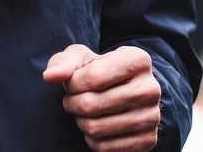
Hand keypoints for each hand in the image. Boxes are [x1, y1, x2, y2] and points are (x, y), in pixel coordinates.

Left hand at [44, 44, 162, 151]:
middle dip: (73, 104)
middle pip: (91, 105)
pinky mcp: (148, 140)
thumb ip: (63, 63)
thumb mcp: (82, 59)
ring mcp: (152, 116)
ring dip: (81, 122)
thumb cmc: (100, 72)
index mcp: (138, 60)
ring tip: (85, 113)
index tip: (73, 84)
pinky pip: (105, 148)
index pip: (91, 78)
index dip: (72, 84)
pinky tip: (98, 126)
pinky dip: (92, 140)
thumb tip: (50, 76)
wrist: (128, 92)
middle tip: (74, 101)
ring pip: (96, 128)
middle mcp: (151, 88)